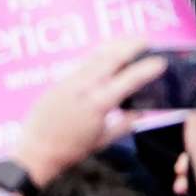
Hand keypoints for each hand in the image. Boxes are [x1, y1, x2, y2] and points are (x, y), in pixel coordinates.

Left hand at [11, 38, 165, 187]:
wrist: (35, 154)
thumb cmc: (70, 151)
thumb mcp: (103, 140)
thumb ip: (125, 124)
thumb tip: (141, 111)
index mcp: (98, 105)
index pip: (128, 80)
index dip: (147, 69)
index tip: (161, 62)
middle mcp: (83, 89)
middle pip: (111, 58)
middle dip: (131, 46)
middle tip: (146, 41)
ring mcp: (68, 83)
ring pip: (95, 56)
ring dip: (114, 46)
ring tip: (128, 41)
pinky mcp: (58, 83)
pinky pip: (82, 64)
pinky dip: (98, 55)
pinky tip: (105, 54)